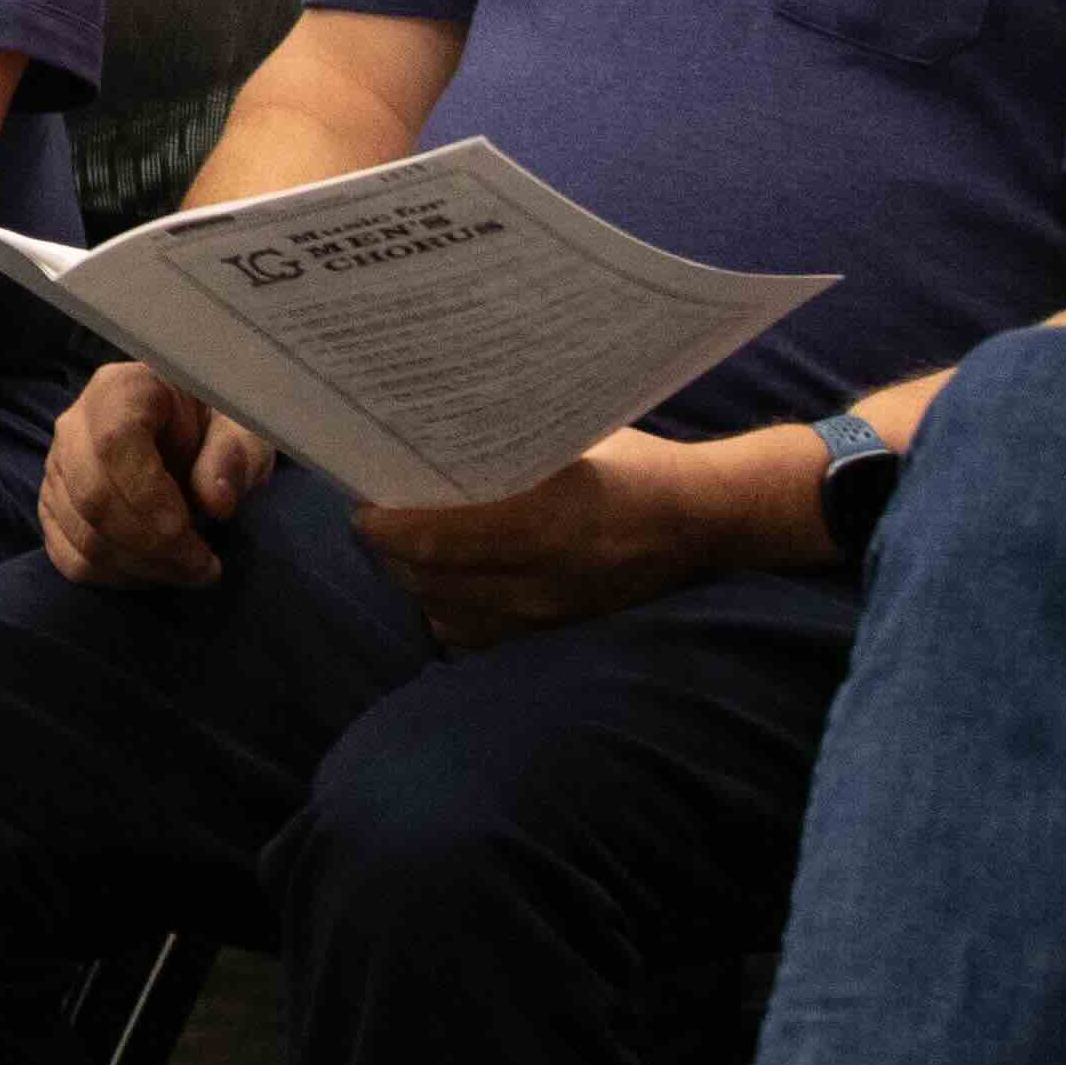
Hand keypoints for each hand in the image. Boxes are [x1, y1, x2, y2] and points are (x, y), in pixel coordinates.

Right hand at [39, 359, 276, 588]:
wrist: (191, 439)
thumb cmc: (216, 426)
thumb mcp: (243, 428)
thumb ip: (234, 454)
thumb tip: (215, 501)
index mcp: (122, 389)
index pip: (114, 441)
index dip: (146, 493)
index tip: (186, 529)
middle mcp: (76, 424)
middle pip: (91, 493)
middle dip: (149, 543)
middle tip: (204, 565)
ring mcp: (58, 467)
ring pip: (80, 532)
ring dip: (140, 566)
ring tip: (191, 569)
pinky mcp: (55, 506)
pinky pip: (69, 555)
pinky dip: (115, 576)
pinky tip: (156, 571)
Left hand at [349, 429, 749, 650]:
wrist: (702, 519)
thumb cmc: (631, 463)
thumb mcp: (569, 438)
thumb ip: (504, 444)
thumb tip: (425, 430)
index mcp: (544, 523)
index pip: (436, 539)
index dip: (387, 527)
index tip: (363, 507)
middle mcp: (541, 579)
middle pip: (431, 579)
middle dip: (391, 552)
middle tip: (377, 520)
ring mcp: (549, 614)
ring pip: (447, 611)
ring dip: (416, 581)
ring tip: (404, 546)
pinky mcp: (556, 631)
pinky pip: (478, 634)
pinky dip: (449, 608)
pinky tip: (444, 578)